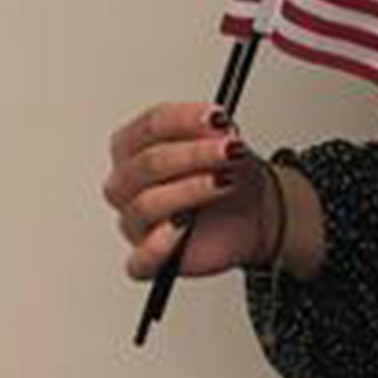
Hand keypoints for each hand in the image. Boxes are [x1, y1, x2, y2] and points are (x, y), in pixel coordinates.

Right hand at [103, 101, 270, 280]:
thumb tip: (214, 124)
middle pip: (148, 165)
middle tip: (229, 150)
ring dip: (191, 190)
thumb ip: (214, 132)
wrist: (250, 212)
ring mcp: (134, 222)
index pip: (149, 126)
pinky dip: (160, 245)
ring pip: (147, 205)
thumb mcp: (227, 143)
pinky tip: (185, 227)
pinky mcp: (148, 259)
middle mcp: (127, 183)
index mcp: (135, 146)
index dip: (184, 119)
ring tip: (225, 182)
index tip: (217, 117)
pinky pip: (141, 260)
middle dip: (194, 155)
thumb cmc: (226, 173)